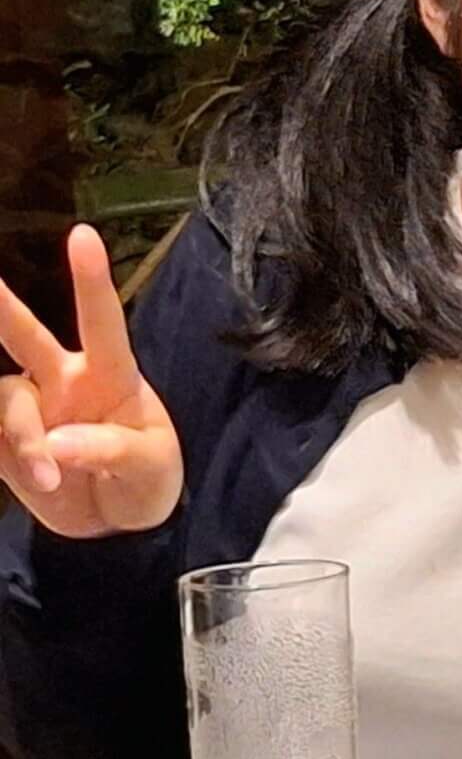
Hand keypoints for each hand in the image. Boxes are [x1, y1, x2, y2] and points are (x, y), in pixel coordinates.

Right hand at [0, 226, 182, 537]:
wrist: (117, 523)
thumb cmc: (147, 479)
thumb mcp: (149, 468)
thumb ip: (110, 451)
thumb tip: (58, 445)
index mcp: (112, 376)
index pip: (102, 322)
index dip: (91, 280)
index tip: (83, 235)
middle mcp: (64, 382)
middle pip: (24, 335)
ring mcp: (31, 409)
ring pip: (5, 400)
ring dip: (21, 439)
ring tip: (50, 480)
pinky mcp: (2, 444)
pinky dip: (4, 452)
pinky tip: (22, 471)